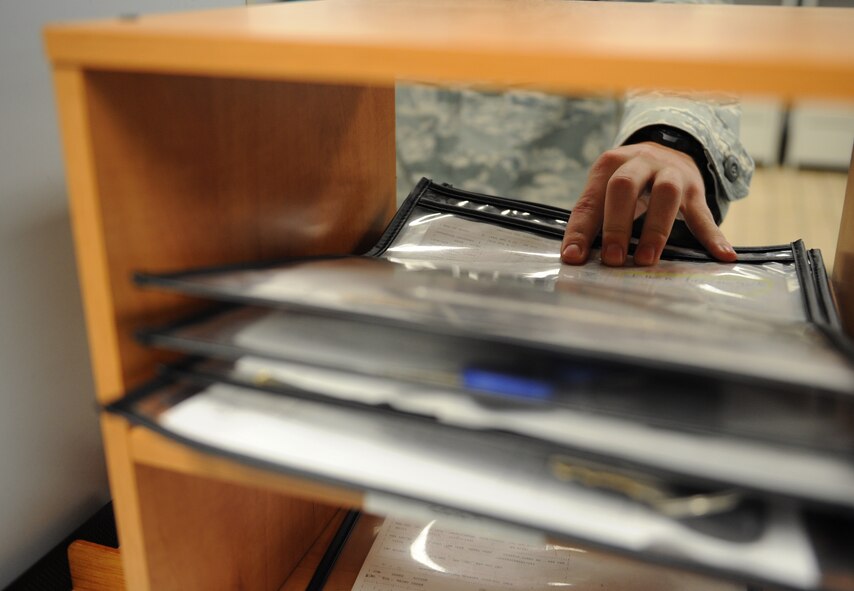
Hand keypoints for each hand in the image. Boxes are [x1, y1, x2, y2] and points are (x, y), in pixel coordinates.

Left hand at [560, 142, 736, 266]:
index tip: (573, 257)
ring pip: (665, 194)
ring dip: (655, 230)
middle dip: (616, 225)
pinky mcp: (696, 189)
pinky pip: (704, 213)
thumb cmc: (628, 181)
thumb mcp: (606, 190)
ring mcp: (671, 173)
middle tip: (612, 259)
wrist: (669, 150)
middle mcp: (640, 162)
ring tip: (646, 260)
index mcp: (610, 164)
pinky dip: (712, 236)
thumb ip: (592, 218)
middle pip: (624, 186)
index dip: (580, 229)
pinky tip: (721, 256)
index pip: (590, 199)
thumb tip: (574, 256)